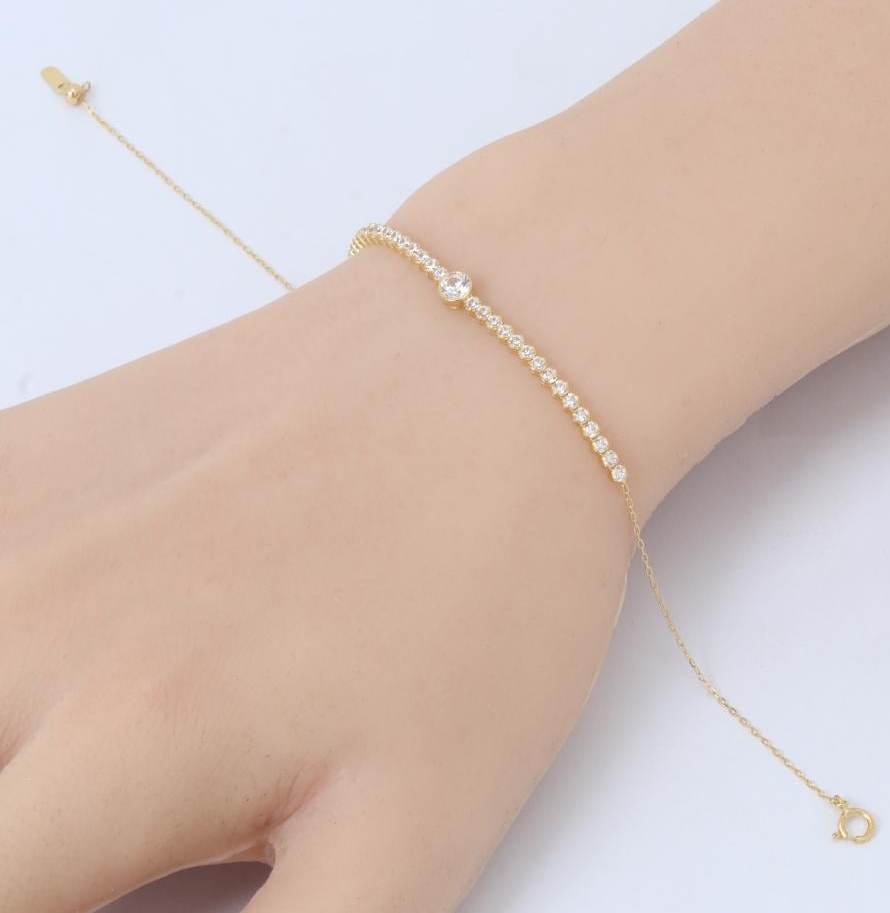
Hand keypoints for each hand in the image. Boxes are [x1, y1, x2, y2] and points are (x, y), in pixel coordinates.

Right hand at [0, 235, 631, 911]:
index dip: (42, 903)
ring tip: (78, 757)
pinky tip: (53, 649)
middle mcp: (24, 614)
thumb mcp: (410, 832)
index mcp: (130, 743)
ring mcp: (9, 511)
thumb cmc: (479, 589)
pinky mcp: (22, 441)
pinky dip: (0, 633)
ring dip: (3, 753)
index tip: (95, 879)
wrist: (488, 380)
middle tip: (104, 817)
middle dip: (24, 834)